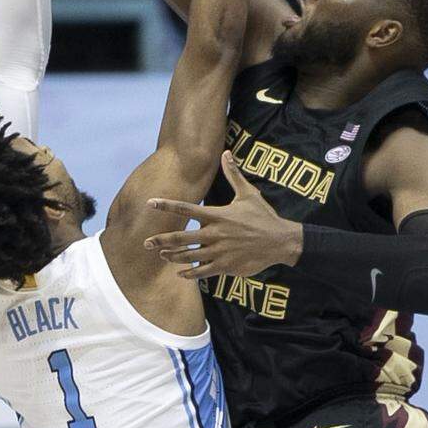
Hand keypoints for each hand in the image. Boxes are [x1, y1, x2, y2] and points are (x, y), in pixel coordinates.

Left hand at [145, 150, 303, 278]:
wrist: (280, 241)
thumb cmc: (263, 217)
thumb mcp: (248, 194)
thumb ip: (234, 175)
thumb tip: (227, 154)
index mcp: (217, 215)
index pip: (187, 209)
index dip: (167, 205)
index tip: (150, 203)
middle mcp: (215, 233)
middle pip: (181, 237)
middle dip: (161, 240)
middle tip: (146, 242)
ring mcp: (219, 251)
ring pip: (189, 256)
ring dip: (173, 256)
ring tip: (162, 255)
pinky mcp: (226, 266)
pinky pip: (203, 271)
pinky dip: (190, 273)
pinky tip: (181, 273)